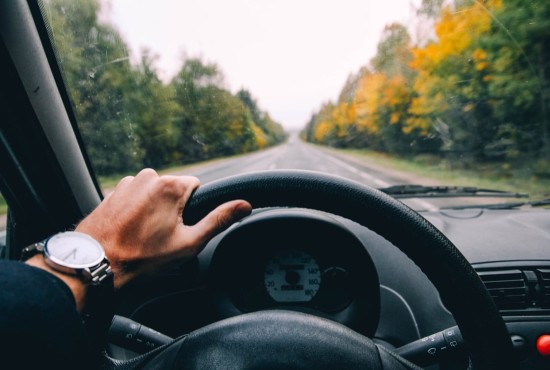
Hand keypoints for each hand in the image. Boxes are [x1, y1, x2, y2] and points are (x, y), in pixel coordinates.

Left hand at [76, 169, 251, 288]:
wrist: (96, 263)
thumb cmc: (142, 257)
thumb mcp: (188, 243)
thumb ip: (218, 220)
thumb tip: (244, 205)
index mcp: (170, 186)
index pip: (196, 187)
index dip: (192, 209)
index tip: (180, 227)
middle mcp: (149, 177)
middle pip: (174, 190)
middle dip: (172, 209)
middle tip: (161, 236)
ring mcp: (128, 182)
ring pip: (154, 193)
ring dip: (153, 209)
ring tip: (143, 235)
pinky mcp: (113, 191)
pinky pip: (135, 197)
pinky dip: (136, 211)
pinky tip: (130, 230)